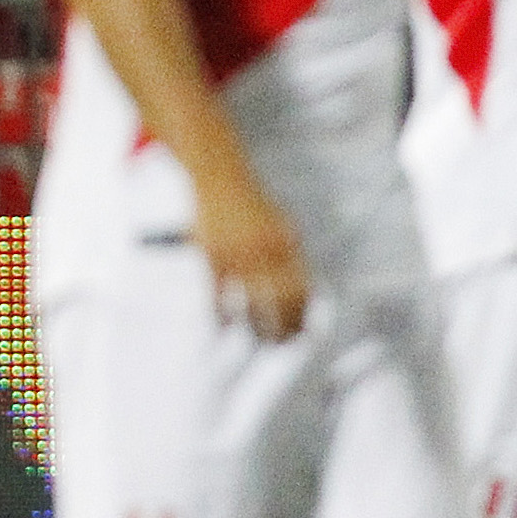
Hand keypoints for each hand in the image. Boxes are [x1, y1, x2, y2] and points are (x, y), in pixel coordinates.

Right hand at [197, 174, 309, 341]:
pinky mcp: (212, 257)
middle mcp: (266, 250)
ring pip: (251, 305)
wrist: (217, 174)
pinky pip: (220, 298)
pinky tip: (226, 326)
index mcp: (286, 242)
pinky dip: (223, 316)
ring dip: (256, 327)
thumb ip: (289, 256)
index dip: (302, 316)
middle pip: (281, 303)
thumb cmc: (248, 204)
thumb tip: (304, 297)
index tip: (302, 333)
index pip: (301, 290)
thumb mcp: (278, 224)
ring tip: (258, 340)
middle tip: (280, 343)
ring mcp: (238, 255)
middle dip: (283, 328)